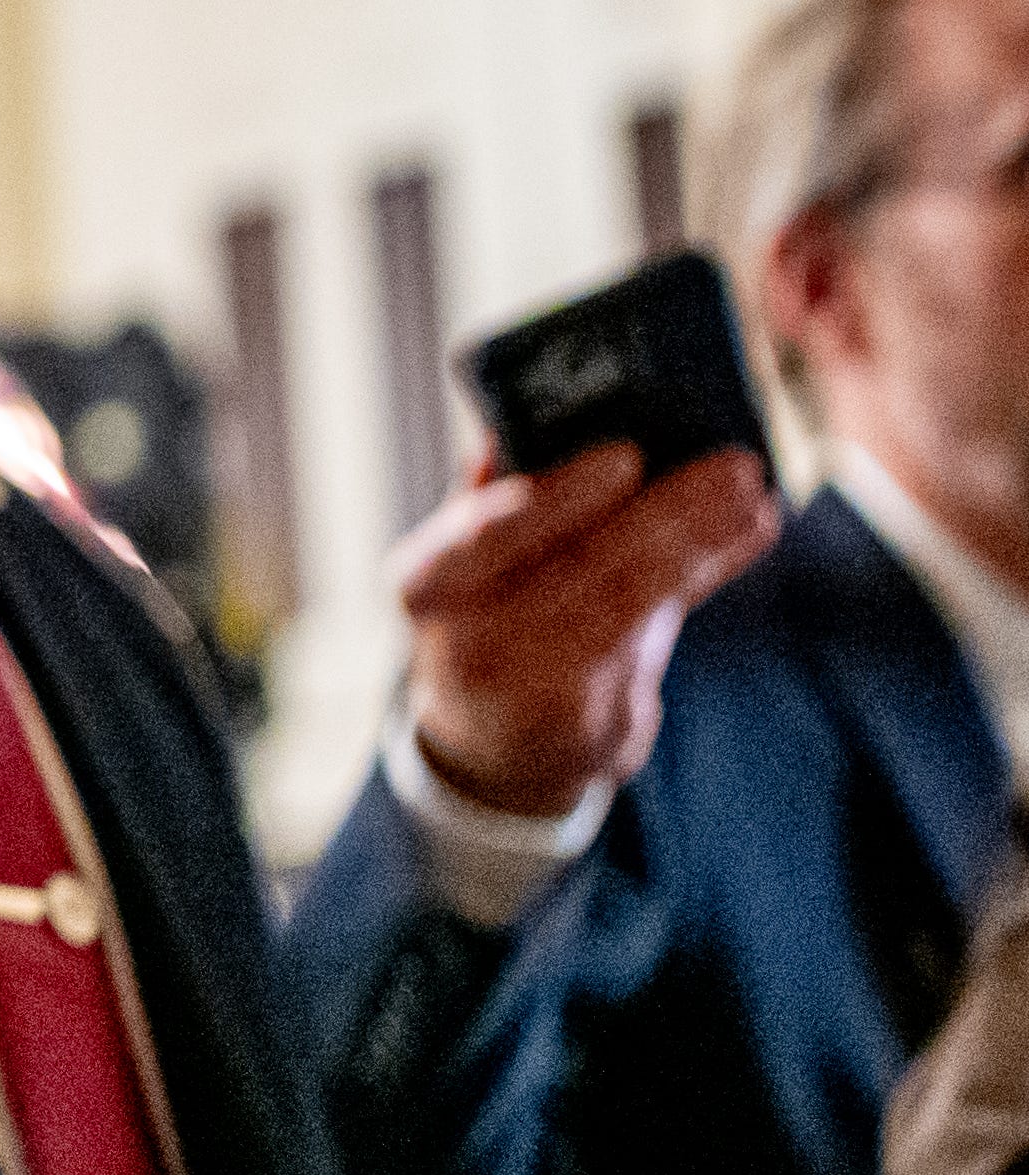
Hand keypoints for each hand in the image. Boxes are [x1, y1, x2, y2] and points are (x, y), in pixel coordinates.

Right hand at [398, 436, 782, 818]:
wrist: (491, 748)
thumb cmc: (481, 625)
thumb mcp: (460, 568)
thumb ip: (484, 501)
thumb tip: (502, 426)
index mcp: (422, 585)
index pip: (490, 534)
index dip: (560, 496)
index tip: (628, 456)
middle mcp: (467, 641)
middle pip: (583, 567)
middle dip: (666, 512)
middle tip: (732, 467)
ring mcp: (531, 688)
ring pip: (631, 600)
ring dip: (702, 542)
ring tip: (753, 497)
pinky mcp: (591, 721)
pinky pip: (660, 632)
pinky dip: (705, 575)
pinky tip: (746, 535)